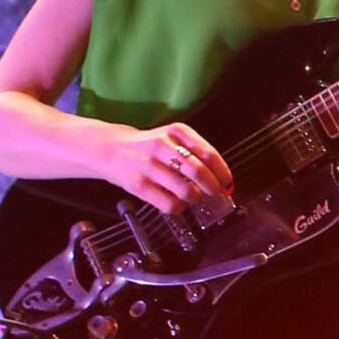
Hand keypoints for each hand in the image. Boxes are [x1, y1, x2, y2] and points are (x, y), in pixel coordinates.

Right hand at [106, 119, 233, 209]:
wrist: (111, 149)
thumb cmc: (148, 146)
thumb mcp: (172, 138)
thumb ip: (195, 153)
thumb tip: (221, 178)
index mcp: (176, 131)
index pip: (208, 154)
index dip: (222, 172)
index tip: (227, 183)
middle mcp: (162, 146)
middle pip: (198, 172)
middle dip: (212, 187)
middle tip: (215, 193)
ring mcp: (149, 165)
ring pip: (186, 191)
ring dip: (195, 198)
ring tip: (192, 196)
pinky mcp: (138, 185)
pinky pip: (169, 204)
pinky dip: (178, 207)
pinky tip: (176, 203)